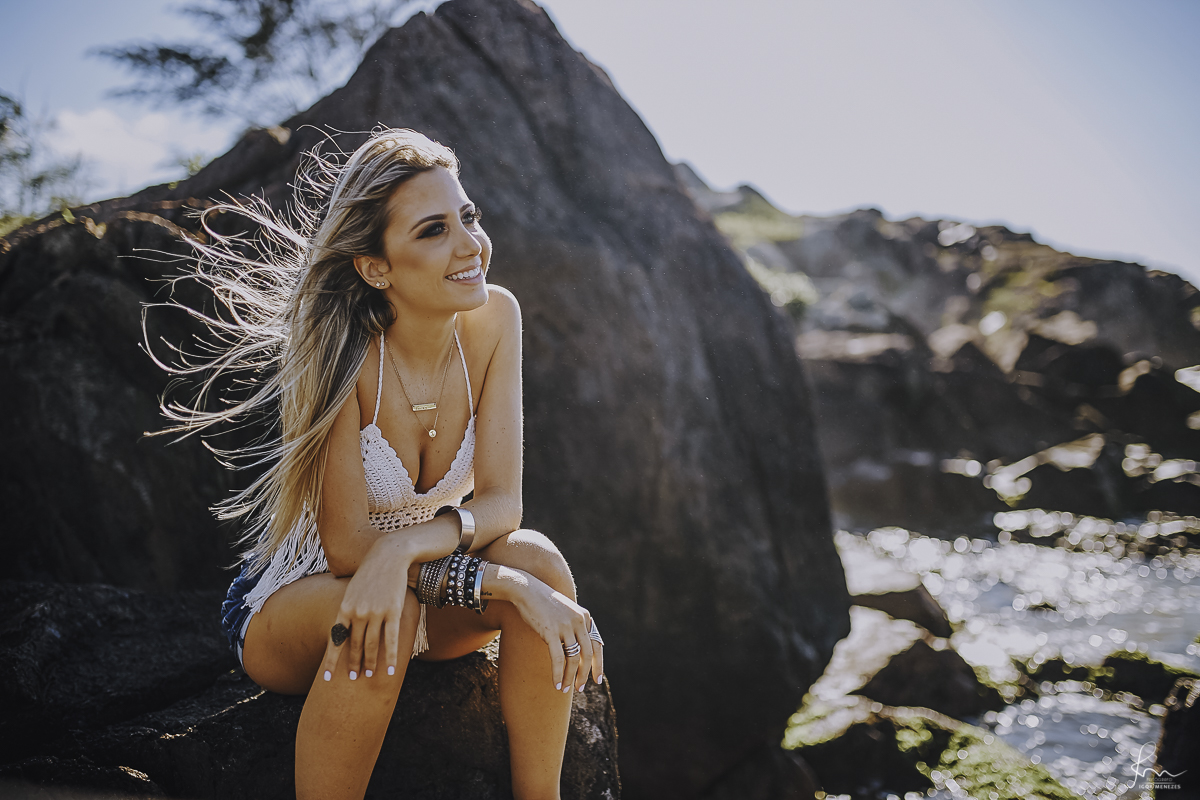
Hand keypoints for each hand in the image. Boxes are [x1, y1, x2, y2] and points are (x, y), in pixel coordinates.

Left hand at [317, 539, 412, 682]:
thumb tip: (341, 630)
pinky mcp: (393, 611)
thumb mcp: (352, 591)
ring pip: (371, 645)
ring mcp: (376, 613)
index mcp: (344, 608)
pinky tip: (390, 670)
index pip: (335, 640)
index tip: (326, 678)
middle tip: (354, 678)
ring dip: (370, 663)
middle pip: (354, 645)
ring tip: (369, 675)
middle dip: (353, 664)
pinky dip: (391, 657)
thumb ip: (347, 610)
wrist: (388, 556)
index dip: (331, 661)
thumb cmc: (369, 574)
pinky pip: (391, 640)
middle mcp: (358, 612)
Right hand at [509, 571, 603, 691]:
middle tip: (580, 688)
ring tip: (564, 689)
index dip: (598, 664)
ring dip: (570, 677)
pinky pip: (558, 658)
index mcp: (584, 617)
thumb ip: (574, 627)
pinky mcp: (551, 631)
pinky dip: (558, 673)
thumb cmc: (543, 604)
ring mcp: (566, 626)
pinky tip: (555, 684)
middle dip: (585, 674)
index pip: (597, 645)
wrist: (526, 590)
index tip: (597, 680)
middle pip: (588, 654)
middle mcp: (578, 620)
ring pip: (573, 659)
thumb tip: (577, 652)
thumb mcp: (564, 613)